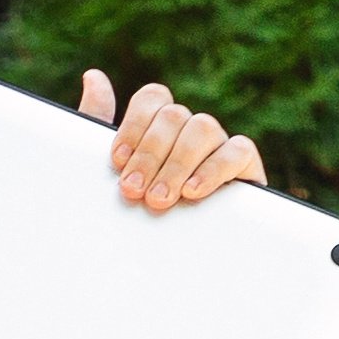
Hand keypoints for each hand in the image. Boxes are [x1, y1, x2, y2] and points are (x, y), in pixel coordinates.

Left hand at [78, 70, 263, 212]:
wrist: (169, 262)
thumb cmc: (134, 211)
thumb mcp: (106, 172)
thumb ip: (97, 124)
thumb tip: (92, 76)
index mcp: (160, 126)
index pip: (153, 98)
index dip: (133, 125)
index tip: (115, 162)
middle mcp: (190, 131)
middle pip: (175, 115)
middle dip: (149, 154)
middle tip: (132, 191)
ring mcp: (219, 146)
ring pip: (204, 127)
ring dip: (177, 163)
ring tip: (159, 198)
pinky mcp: (245, 168)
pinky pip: (239, 150)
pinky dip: (215, 168)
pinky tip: (193, 192)